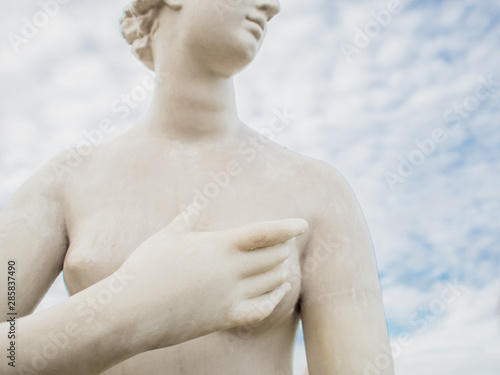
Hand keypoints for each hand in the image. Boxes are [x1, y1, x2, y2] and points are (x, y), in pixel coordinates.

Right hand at [116, 209, 308, 350]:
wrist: (130, 312)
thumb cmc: (144, 269)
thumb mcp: (165, 237)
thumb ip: (185, 219)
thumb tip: (194, 203)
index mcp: (218, 246)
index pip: (263, 233)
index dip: (286, 228)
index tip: (302, 225)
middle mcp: (230, 271)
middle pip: (273, 258)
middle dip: (283, 250)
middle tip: (286, 245)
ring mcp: (230, 296)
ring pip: (271, 283)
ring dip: (281, 272)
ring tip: (284, 266)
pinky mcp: (225, 318)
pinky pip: (261, 311)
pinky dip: (274, 301)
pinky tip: (279, 293)